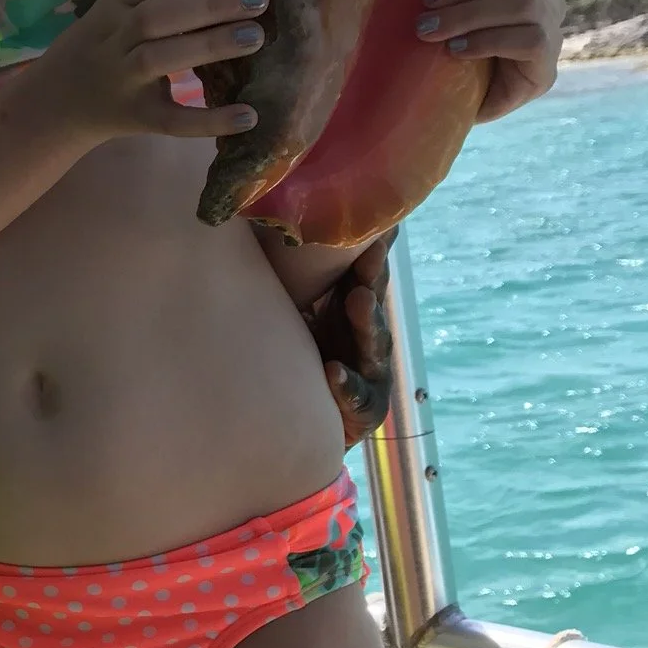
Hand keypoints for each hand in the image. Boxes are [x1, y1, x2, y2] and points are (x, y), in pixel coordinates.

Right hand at [38, 0, 268, 142]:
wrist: (56, 103)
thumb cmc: (104, 46)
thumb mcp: (120, 11)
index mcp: (113, 2)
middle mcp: (113, 39)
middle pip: (156, 15)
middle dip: (210, 3)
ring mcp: (121, 81)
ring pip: (160, 59)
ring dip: (208, 45)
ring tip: (257, 36)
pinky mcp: (136, 118)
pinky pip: (171, 121)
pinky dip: (209, 120)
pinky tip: (248, 115)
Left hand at [307, 232, 394, 448]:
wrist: (300, 429)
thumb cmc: (296, 357)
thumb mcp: (298, 314)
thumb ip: (295, 279)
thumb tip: (272, 219)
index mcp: (351, 309)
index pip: (365, 274)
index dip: (370, 248)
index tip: (374, 221)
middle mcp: (366, 336)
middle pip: (372, 301)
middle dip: (371, 277)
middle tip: (369, 252)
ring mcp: (370, 372)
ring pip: (373, 344)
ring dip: (367, 321)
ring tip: (358, 300)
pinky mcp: (365, 409)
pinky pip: (356, 396)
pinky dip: (346, 384)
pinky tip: (333, 372)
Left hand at [413, 0, 568, 121]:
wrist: (452, 108)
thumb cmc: (446, 47)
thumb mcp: (451, 4)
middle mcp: (550, 2)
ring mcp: (552, 36)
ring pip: (525, 3)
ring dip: (469, 13)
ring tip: (429, 28)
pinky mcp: (545, 71)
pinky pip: (528, 39)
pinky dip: (486, 41)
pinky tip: (456, 50)